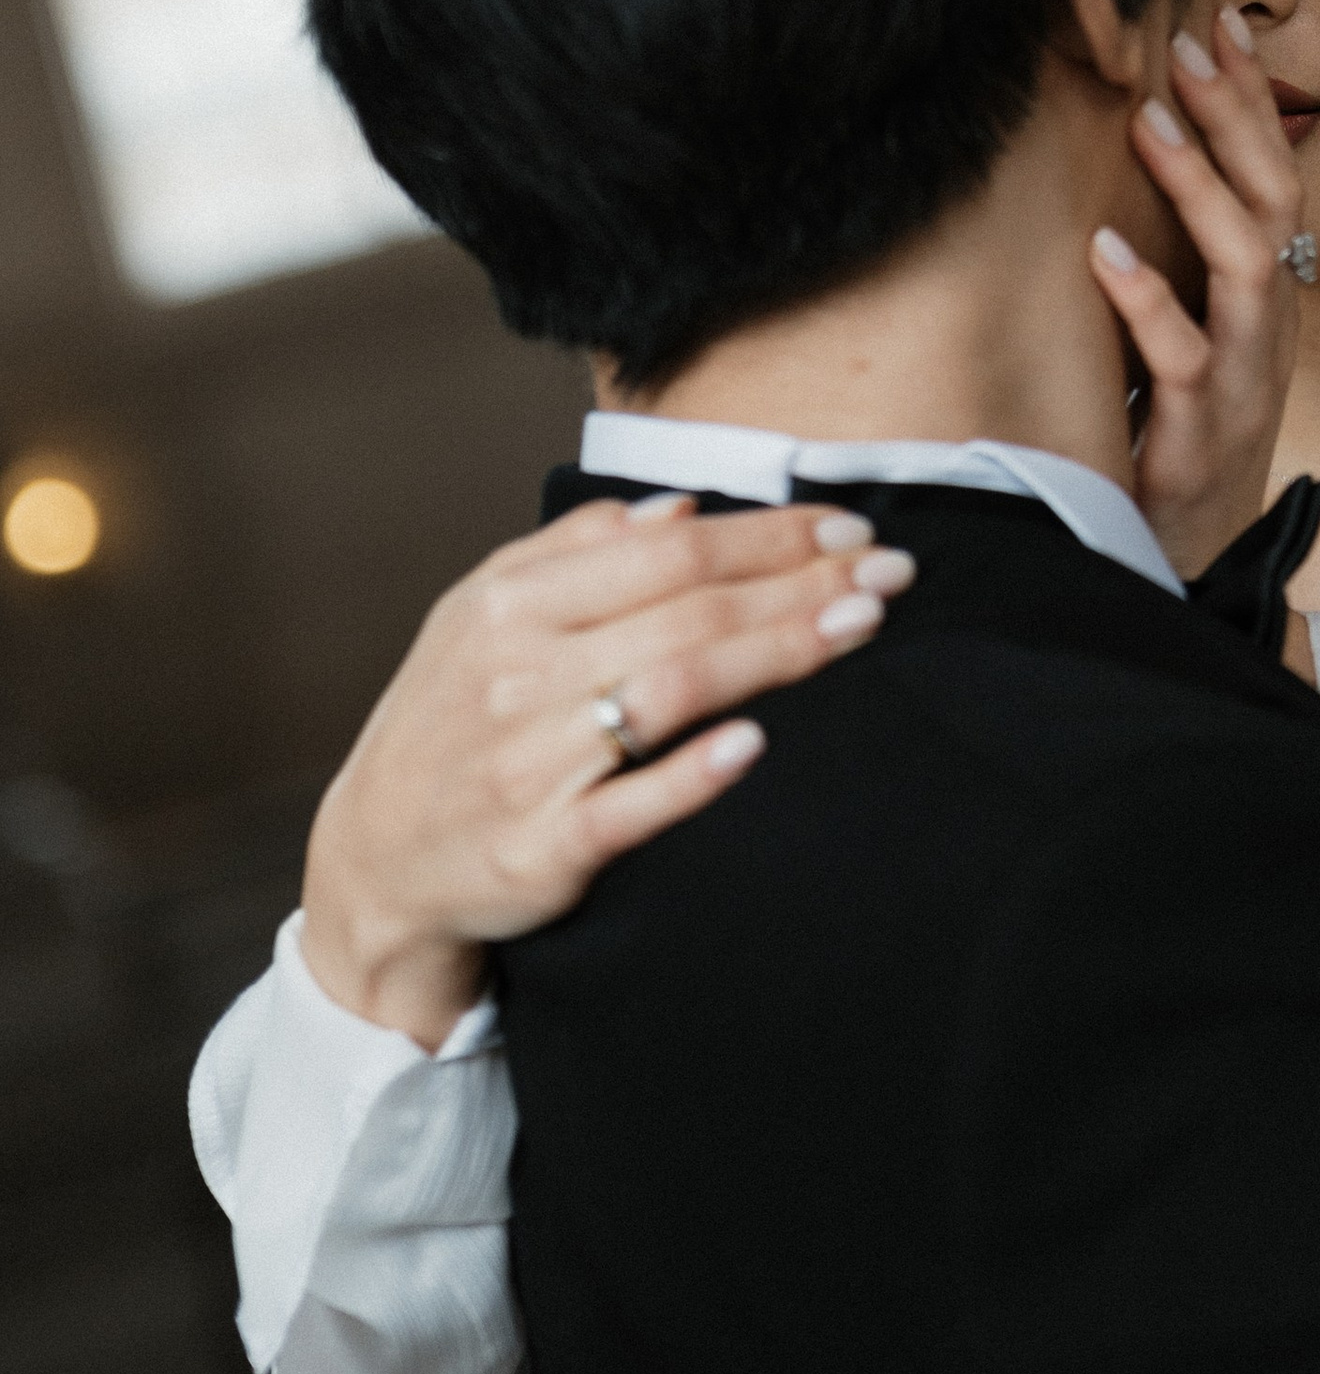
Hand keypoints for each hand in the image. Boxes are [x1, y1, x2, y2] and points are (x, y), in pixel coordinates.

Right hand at [299, 494, 914, 1047]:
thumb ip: (573, 551)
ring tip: (859, 626)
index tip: (851, 525)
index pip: (668, 551)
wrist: (374, 865)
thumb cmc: (448, 726)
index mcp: (510, 604)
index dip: (769, 534)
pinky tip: (754, 746)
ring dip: (775, 654)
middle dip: (800, 582)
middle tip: (891, 570)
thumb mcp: (480, 617)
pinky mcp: (539, 850)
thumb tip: (678, 508)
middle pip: (687, 611)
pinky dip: (689, 776)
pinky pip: (626, 808)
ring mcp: (529, 763)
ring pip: (671, 692)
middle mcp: (518, 673)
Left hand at [1088, 7, 1305, 579]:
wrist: (1188, 559)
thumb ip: (1174, 259)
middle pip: (1275, 203)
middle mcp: (1269, 328)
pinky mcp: (1201, 433)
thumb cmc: (1174, 433)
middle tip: (1187, 43)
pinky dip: (1147, 301)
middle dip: (1236, 119)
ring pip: (1247, 268)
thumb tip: (1125, 159)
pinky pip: (1182, 358)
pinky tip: (1103, 252)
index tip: (1220, 23)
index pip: (1276, 179)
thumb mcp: (1187, 334)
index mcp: (1268, 299)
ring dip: (1199, 188)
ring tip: (1147, 121)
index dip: (1253, 103)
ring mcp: (1243, 380)